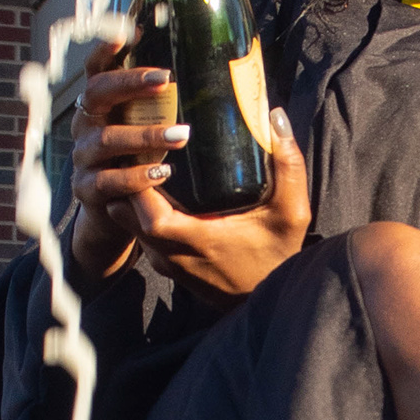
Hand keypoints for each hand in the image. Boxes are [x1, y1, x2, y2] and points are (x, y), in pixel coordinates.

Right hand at [65, 44, 182, 285]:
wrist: (115, 216)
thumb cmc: (142, 162)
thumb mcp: (149, 130)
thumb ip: (169, 106)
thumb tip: (233, 78)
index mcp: (102, 104)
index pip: (98, 67)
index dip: (108, 47)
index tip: (131, 30)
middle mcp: (87, 124)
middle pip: (97, 93)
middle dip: (130, 82)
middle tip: (166, 79)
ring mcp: (84, 157)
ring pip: (106, 139)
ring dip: (144, 135)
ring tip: (181, 135)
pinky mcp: (88, 190)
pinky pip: (108, 181)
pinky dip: (136, 177)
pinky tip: (162, 175)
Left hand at [69, 47, 310, 305]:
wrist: (267, 303)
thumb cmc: (278, 258)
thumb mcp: (292, 213)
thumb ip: (288, 166)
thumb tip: (275, 116)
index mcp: (196, 240)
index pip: (147, 211)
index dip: (140, 180)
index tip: (149, 147)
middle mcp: (172, 255)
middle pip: (128, 212)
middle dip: (129, 178)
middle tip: (142, 142)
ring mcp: (166, 262)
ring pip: (129, 222)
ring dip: (132, 193)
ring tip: (146, 158)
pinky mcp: (166, 265)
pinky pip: (140, 232)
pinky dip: (140, 209)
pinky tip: (158, 186)